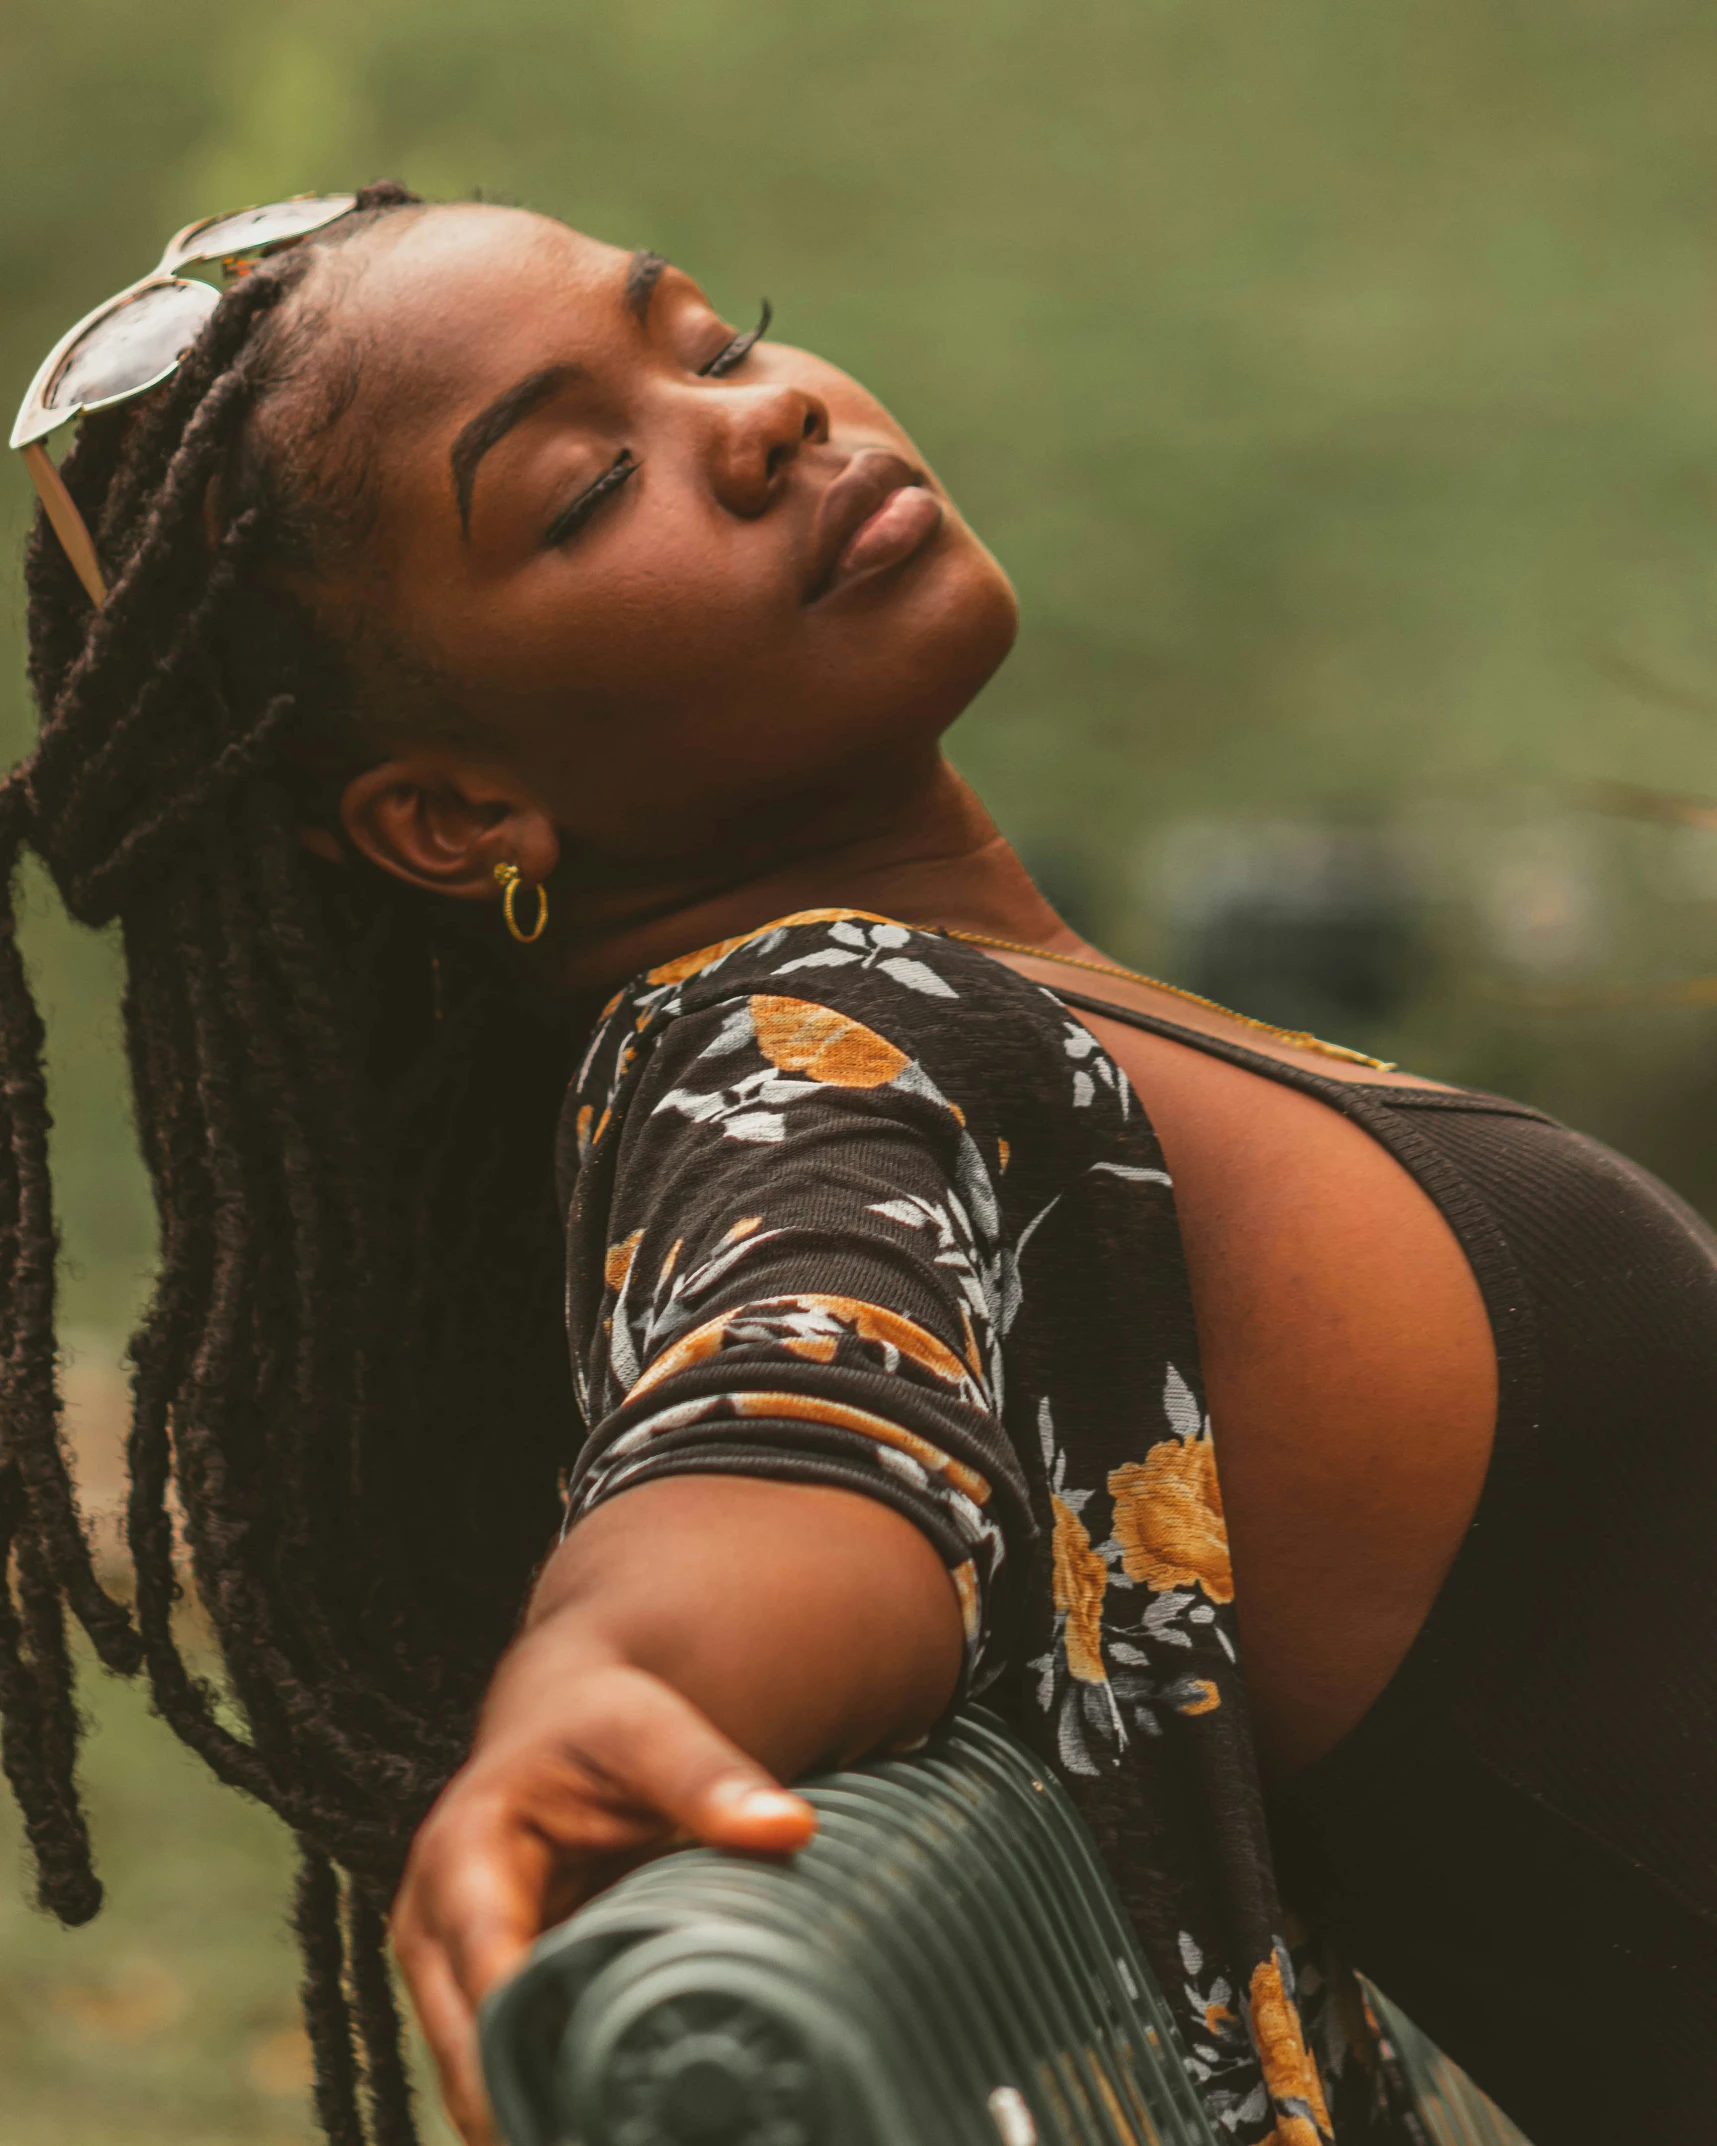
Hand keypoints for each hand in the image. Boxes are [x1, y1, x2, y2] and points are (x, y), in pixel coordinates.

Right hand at [391, 1656, 815, 2145]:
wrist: (561, 1722)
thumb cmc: (600, 1723)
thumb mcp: (649, 1731)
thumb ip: (708, 1778)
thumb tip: (789, 1830)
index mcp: (462, 1853)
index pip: (488, 1964)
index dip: (535, 2037)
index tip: (594, 2101)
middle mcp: (434, 1927)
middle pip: (467, 2048)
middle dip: (528, 2109)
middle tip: (622, 2141)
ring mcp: (451, 1975)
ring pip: (477, 2081)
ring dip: (539, 2123)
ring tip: (629, 2140)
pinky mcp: (483, 2003)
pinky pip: (508, 2076)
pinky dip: (553, 2112)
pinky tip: (617, 2130)